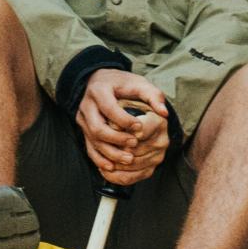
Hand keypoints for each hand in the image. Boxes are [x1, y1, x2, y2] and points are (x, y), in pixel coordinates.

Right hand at [77, 69, 170, 185]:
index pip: (109, 108)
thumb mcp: (138, 83)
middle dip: (117, 140)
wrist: (99, 81)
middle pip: (97, 128)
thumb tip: (164, 113)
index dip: (124, 120)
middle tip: (134, 144)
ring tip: (129, 159)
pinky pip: (89, 149)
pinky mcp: (83, 131)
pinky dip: (100, 160)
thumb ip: (153, 96)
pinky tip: (112, 167)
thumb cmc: (122, 83)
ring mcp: (83, 120)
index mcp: (99, 91)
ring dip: (111, 153)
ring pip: (93, 141)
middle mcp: (86, 106)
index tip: (140, 127)